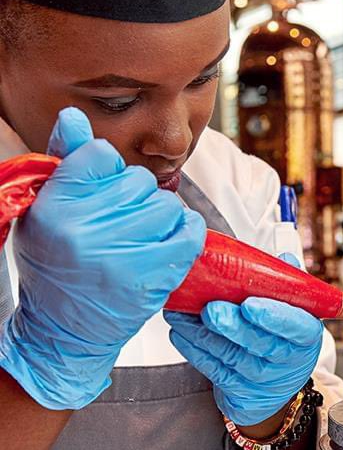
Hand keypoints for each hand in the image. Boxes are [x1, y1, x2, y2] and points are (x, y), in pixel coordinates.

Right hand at [0, 108, 205, 408]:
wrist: (63, 332)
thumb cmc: (55, 267)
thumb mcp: (45, 212)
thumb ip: (65, 165)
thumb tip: (74, 117)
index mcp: (53, 207)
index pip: (100, 155)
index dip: (109, 171)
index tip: (104, 192)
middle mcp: (84, 229)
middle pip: (139, 181)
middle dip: (136, 198)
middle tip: (121, 222)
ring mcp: (121, 254)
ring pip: (167, 205)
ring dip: (162, 217)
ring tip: (142, 236)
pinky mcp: (152, 276)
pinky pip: (190, 232)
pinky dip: (187, 233)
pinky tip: (170, 241)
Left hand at [166, 263, 322, 426]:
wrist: (275, 380)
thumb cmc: (283, 336)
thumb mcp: (294, 311)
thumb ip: (287, 286)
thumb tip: (284, 261)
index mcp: (306, 335)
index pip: (297, 326)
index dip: (274, 316)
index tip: (250, 304)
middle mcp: (288, 360)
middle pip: (260, 343)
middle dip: (232, 325)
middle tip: (210, 309)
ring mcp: (263, 378)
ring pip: (230, 355)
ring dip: (202, 333)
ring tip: (182, 312)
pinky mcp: (239, 390)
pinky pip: (214, 370)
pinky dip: (194, 350)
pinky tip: (181, 332)